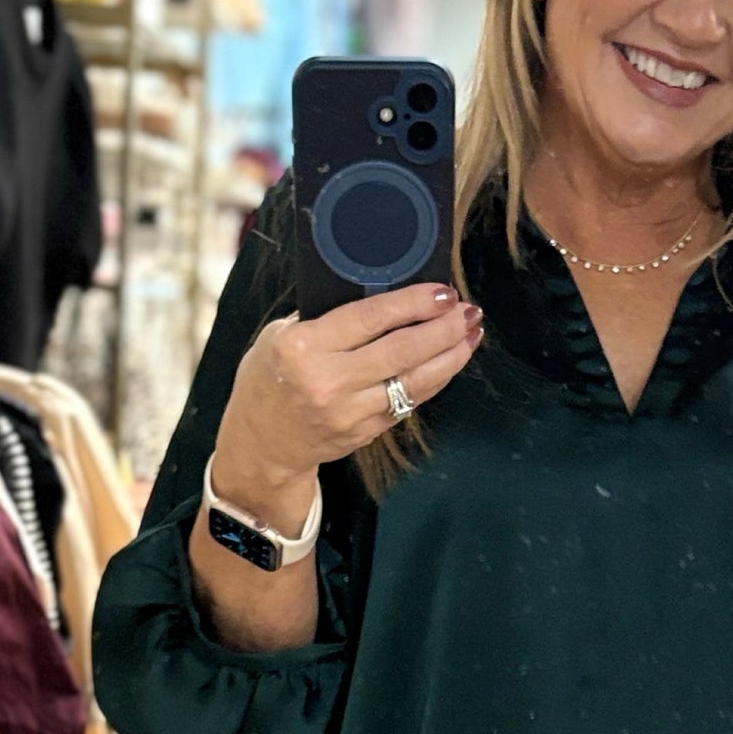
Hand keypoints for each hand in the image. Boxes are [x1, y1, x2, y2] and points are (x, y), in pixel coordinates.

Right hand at [210, 282, 483, 519]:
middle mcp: (328, 381)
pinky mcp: (364, 432)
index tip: (443, 291)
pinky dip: (434, 379)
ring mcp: (349, 412)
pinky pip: (409, 402)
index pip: (371, 318)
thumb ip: (328, 318)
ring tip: (471, 334)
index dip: (413, 303)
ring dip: (450, 356)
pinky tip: (449, 361)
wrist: (261, 442)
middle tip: (468, 311)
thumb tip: (384, 293)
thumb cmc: (270, 377)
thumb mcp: (282, 335)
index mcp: (304, 347)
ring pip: (414, 381)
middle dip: (443, 328)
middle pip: (402, 351)